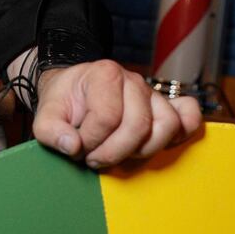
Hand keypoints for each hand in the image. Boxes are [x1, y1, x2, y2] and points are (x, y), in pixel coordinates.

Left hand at [32, 60, 202, 167]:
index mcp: (104, 74)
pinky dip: (180, 134)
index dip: (90, 141)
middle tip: (93, 159)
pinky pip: (188, 118)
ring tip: (118, 154)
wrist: (74, 91)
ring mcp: (153, 94)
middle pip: (138, 125)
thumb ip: (50, 131)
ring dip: (141, 150)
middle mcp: (133, 81)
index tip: (76, 149)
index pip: (107, 117)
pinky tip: (154, 145)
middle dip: (113, 151)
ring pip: (166, 126)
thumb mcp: (46, 114)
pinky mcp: (166, 107)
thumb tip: (71, 146)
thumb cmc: (64, 103)